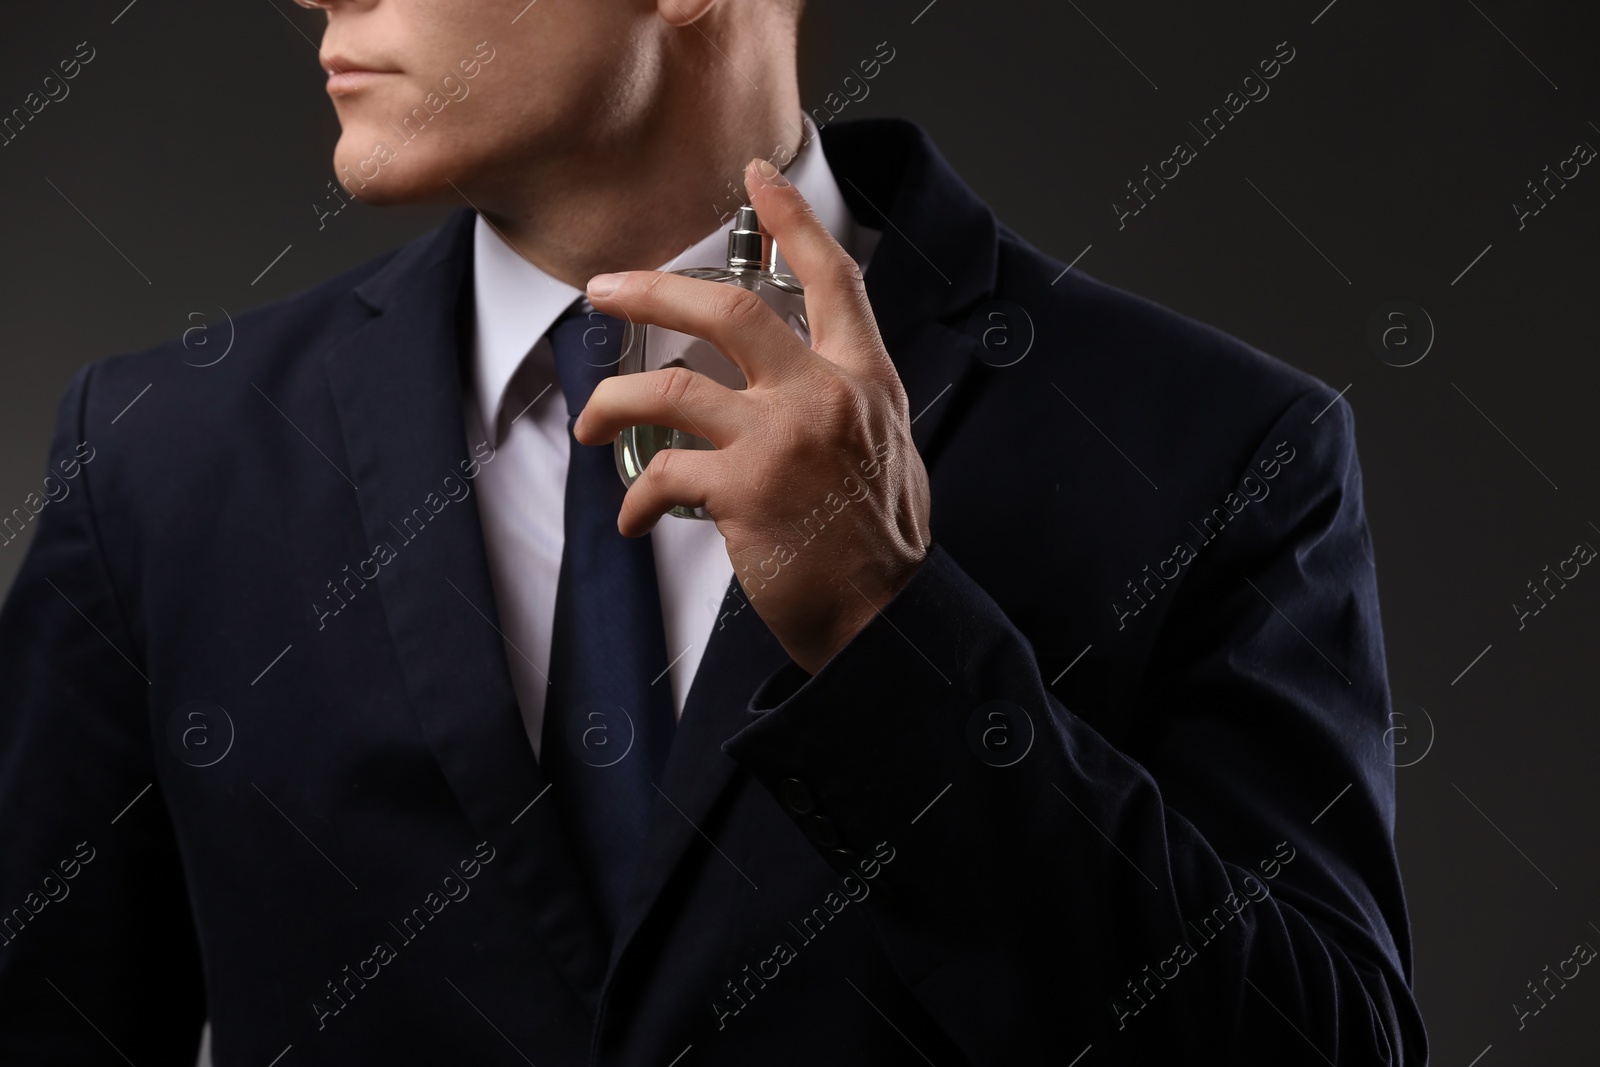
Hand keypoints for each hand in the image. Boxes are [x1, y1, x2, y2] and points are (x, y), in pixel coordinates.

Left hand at [574, 158, 932, 673]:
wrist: (886, 618)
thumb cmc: (881, 542)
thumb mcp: (888, 448)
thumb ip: (843, 401)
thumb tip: (797, 384)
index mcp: (865, 379)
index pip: (832, 277)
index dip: (791, 220)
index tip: (758, 178)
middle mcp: (824, 395)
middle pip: (727, 308)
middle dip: (653, 289)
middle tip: (605, 288)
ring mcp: (782, 439)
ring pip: (671, 386)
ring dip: (614, 399)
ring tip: (593, 420)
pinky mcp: (744, 491)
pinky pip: (664, 474)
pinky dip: (637, 497)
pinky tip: (635, 516)